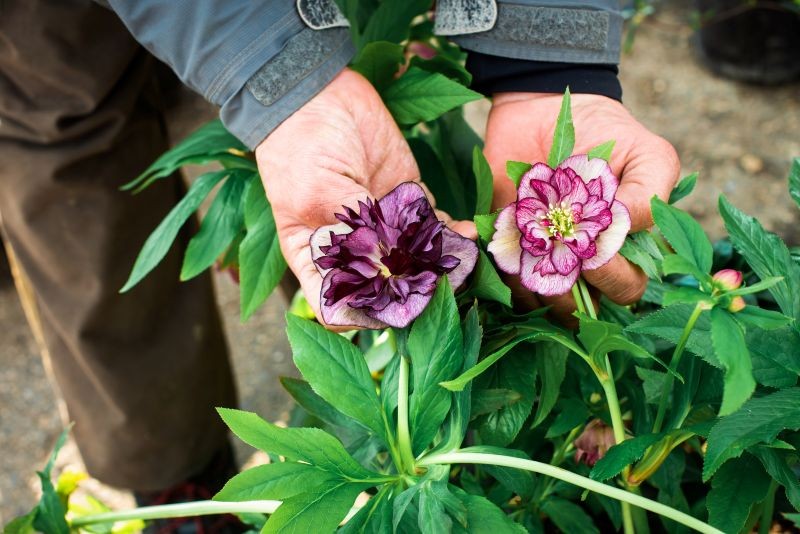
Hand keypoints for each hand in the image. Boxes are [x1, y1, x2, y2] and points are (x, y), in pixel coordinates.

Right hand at [255, 69, 473, 325]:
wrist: (319, 94)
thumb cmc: (301, 148)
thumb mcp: (317, 197)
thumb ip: (354, 236)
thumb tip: (388, 271)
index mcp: (316, 259)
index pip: (337, 308)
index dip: (362, 318)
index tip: (392, 311)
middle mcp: (352, 250)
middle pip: (383, 290)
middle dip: (412, 296)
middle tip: (442, 294)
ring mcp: (382, 226)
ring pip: (415, 262)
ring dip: (438, 268)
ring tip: (462, 269)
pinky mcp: (407, 200)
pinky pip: (433, 227)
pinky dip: (451, 235)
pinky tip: (467, 236)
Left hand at [484, 92, 679, 320]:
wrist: (542, 107)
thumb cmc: (606, 132)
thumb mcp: (647, 155)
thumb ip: (651, 195)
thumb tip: (626, 232)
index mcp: (625, 249)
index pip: (627, 289)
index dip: (613, 278)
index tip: (597, 250)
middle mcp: (585, 262)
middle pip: (586, 309)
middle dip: (575, 291)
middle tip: (563, 252)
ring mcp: (544, 257)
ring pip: (543, 300)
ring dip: (536, 283)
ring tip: (533, 247)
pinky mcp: (507, 247)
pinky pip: (504, 278)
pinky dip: (504, 266)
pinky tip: (509, 239)